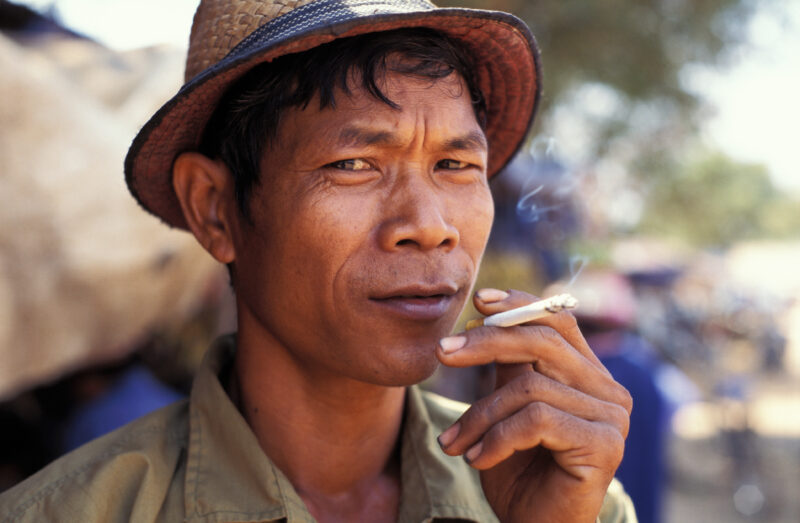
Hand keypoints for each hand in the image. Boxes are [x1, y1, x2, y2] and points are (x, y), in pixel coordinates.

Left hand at [436, 289, 631, 522]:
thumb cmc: (518, 470)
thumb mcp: (504, 409)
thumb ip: (507, 368)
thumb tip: (483, 318)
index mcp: (588, 375)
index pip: (559, 320)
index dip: (520, 304)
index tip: (478, 300)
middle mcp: (608, 391)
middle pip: (543, 342)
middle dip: (486, 344)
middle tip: (441, 352)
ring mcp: (611, 417)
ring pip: (529, 387)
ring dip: (480, 415)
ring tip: (456, 442)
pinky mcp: (604, 445)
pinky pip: (535, 420)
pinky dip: (496, 438)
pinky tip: (478, 459)